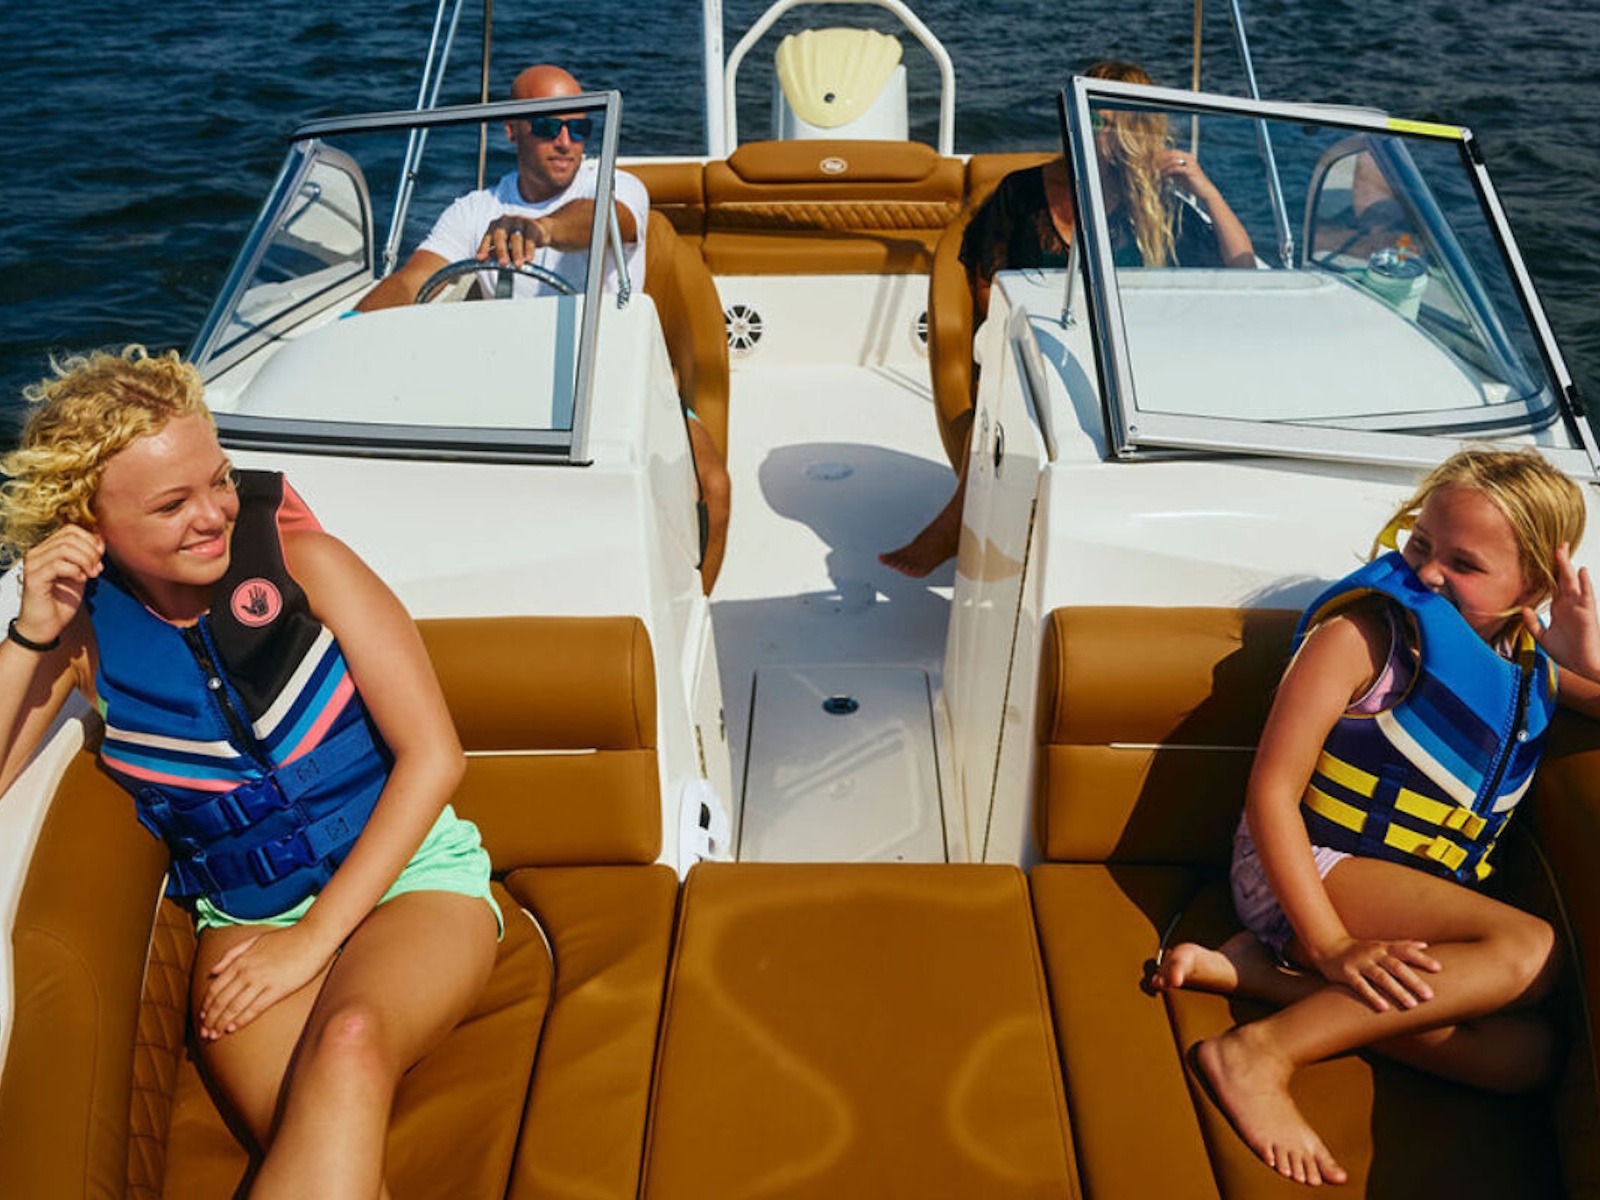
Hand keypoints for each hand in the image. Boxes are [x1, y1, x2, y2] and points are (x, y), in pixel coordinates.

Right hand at [14, 525, 103, 646]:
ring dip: (85, 561)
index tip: (100, 556)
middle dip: (90, 552)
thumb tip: (100, 540)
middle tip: (98, 569)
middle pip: (69, 537)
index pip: (70, 530)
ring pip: (64, 549)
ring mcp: (32, 565)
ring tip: (92, 575)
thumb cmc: (61, 602)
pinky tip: (81, 580)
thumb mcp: (81, 574)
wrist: (45, 626)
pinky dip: (75, 571)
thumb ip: (88, 558)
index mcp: (47, 550)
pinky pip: (57, 565)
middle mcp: (36, 554)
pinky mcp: (33, 579)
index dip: (90, 539)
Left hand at [198, 925, 334, 1038]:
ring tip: (213, 1035)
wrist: (314, 935)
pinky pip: (254, 1008)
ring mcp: (262, 981)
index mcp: (241, 960)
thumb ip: (232, 954)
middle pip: (221, 1001)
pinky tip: (232, 1028)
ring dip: (221, 1023)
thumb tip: (212, 971)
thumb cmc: (288, 938)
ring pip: (234, 1007)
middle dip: (210, 1019)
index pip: (215, 988)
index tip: (203, 1017)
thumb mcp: (255, 940)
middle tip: (204, 1032)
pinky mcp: (278, 989)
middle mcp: (247, 972)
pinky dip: (240, 1020)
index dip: (206, 1005)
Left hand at [477, 216, 549, 266]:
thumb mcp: (506, 245)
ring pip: (516, 238)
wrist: (539, 231)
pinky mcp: (533, 226)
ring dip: (517, 253)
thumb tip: (484, 261)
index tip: (479, 259)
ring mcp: (519, 222)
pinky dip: (529, 250)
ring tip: (518, 265)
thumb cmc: (518, 241)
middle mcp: (505, 221)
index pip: (487, 237)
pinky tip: (529, 259)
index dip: (483, 248)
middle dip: (501, 251)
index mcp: (495, 226)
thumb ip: (495, 252)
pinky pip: (530, 239)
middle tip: (503, 264)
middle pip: (500, 236)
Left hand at [1157, 148, 1218, 199]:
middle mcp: (1189, 157)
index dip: (1161, 154)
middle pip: (1171, 153)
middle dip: (1160, 158)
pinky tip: (1162, 175)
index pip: (1172, 151)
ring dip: (1162, 165)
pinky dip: (1168, 171)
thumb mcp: (1179, 175)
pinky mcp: (1190, 171)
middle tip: (1151, 163)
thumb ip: (1171, 171)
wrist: (1204, 190)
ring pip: (1173, 160)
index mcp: (1187, 156)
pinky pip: (1176, 168)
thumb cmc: (1191, 183)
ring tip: (1155, 170)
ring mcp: (1191, 163)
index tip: (1151, 159)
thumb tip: (1159, 170)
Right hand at [1311, 937, 1441, 1011]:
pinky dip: (1372, 996)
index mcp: (1383, 947)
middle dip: (1414, 981)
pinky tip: (1383, 1008)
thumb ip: (1401, 945)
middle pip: (1396, 966)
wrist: (1328, 948)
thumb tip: (1425, 945)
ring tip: (1412, 1005)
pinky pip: (1361, 986)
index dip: (1422, 959)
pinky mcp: (1347, 974)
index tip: (1438, 969)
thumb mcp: (1380, 944)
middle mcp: (1374, 954)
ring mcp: (1360, 963)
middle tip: (1430, 995)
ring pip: (1381, 977)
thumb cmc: (1359, 950)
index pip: (1406, 951)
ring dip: (1397, 991)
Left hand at [1524, 542, 1599, 681]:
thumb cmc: (1568, 652)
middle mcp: (1569, 604)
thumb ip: (1532, 623)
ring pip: (1572, 582)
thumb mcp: (1543, 637)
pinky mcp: (1587, 613)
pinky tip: (1581, 571)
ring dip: (1567, 566)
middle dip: (1559, 561)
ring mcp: (1578, 607)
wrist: (1582, 666)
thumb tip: (1523, 609)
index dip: (1548, 571)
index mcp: (1558, 608)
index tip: (1541, 556)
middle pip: (1562, 578)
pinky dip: (1584, 583)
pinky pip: (1586, 595)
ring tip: (1562, 550)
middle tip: (1555, 544)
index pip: (1552, 585)